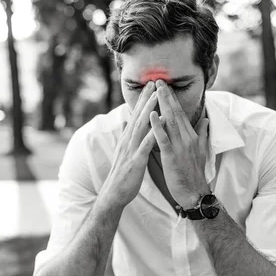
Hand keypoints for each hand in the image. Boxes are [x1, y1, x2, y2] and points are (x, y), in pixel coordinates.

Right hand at [101, 81, 158, 208]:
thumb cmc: (123, 174)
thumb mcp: (125, 152)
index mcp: (128, 138)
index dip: (143, 100)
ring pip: (141, 126)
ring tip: (158, 96)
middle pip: (138, 116)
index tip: (151, 85)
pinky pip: (146, 145)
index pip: (136, 115)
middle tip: (153, 82)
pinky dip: (154, 133)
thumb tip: (127, 123)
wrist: (114, 193)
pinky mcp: (136, 160)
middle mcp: (128, 140)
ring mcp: (131, 149)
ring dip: (149, 110)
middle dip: (146, 98)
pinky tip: (161, 124)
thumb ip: (128, 137)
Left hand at [150, 80, 209, 207]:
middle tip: (158, 79)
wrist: (194, 193)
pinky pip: (163, 139)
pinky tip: (152, 115)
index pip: (180, 113)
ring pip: (170, 121)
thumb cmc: (194, 173)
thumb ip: (202, 134)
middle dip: (166, 95)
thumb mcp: (201, 150)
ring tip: (155, 90)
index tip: (165, 84)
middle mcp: (187, 138)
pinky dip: (158, 126)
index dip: (172, 98)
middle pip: (175, 112)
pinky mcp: (172, 156)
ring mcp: (180, 146)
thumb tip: (206, 120)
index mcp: (191, 136)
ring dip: (162, 104)